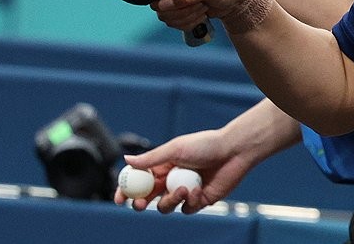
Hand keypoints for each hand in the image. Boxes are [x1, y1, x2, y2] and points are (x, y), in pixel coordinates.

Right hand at [113, 128, 249, 213]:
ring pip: (165, 206)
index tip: (120, 198)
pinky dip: (190, 201)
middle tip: (141, 203)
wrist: (233, 151)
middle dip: (141, 202)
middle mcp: (171, 179)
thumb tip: (126, 160)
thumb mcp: (175, 149)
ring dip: (170, 201)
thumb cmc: (205, 145)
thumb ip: (151, 158)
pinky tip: (199, 190)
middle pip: (148, 197)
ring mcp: (184, 191)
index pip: (139, 180)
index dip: (127, 190)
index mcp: (162, 165)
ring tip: (183, 189)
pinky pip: (186, 209)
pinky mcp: (198, 200)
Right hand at [151, 0, 255, 30]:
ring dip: (188, 17)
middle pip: (161, 9)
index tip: (189, 1)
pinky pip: (174, 23)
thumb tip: (162, 5)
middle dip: (184, 11)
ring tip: (203, 6)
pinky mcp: (180, 10)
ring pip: (167, 18)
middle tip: (201, 3)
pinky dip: (188, 23)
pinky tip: (200, 14)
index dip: (171, 2)